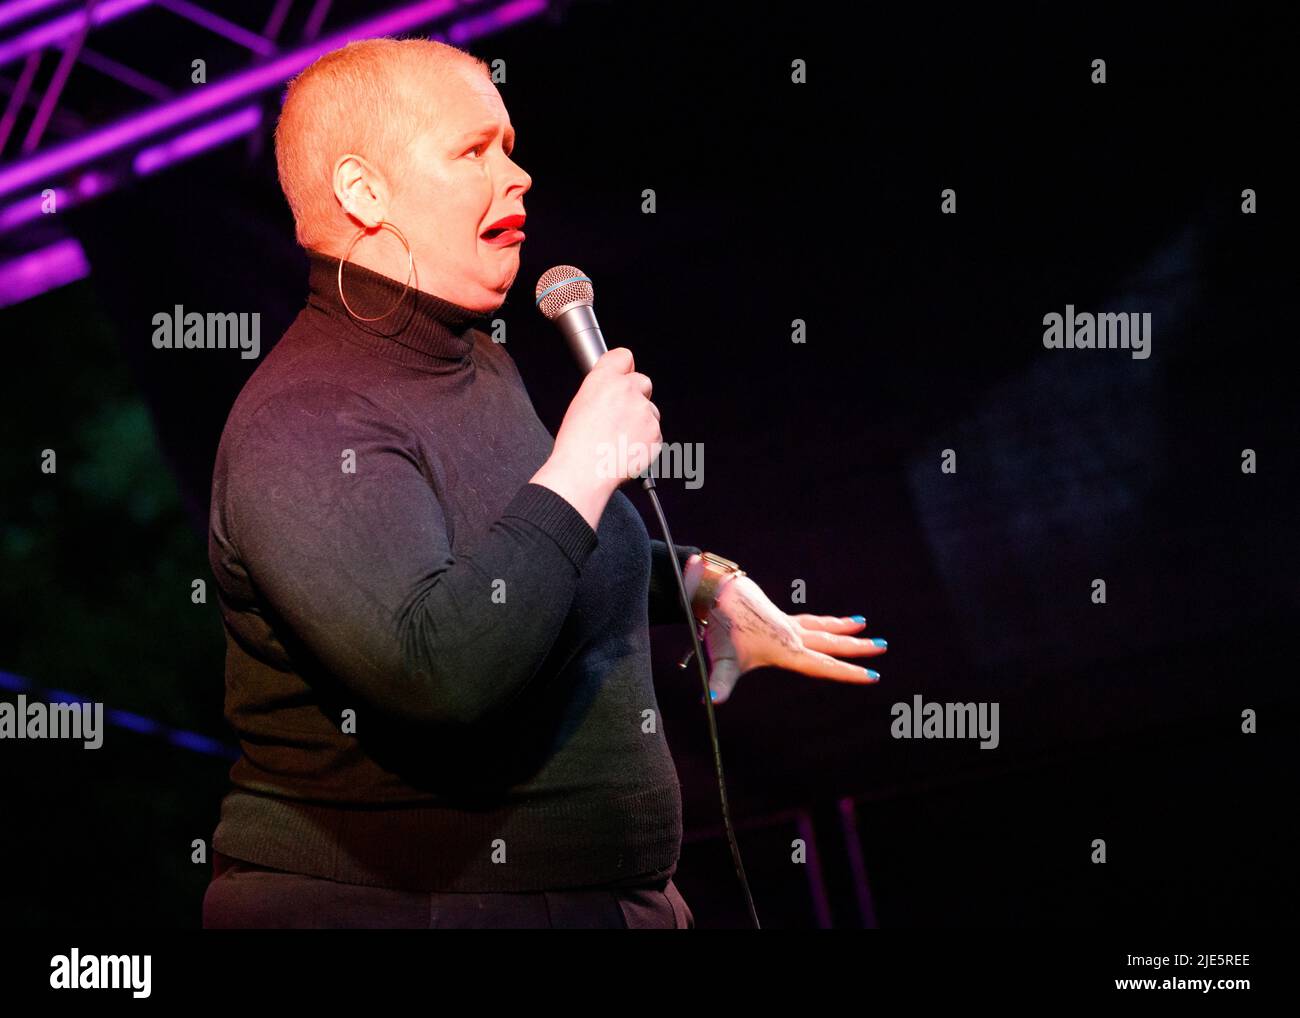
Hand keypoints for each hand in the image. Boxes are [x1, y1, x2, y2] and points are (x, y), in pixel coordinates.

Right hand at [530, 347, 660, 527]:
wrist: (584, 473)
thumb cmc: (575, 444)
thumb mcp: (579, 404)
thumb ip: (601, 389)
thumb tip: (612, 390)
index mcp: (604, 380)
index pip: (624, 357)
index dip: (624, 368)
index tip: (623, 376)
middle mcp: (627, 390)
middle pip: (643, 381)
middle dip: (636, 395)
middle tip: (620, 416)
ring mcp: (644, 412)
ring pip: (650, 410)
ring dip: (641, 421)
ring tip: (619, 439)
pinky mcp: (655, 433)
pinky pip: (655, 433)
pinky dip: (645, 441)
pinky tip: (626, 449)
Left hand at [699, 576, 884, 704]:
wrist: (717, 591)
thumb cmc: (721, 627)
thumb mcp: (722, 659)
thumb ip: (719, 683)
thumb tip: (710, 701)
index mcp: (787, 650)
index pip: (824, 665)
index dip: (848, 672)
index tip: (873, 675)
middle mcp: (792, 636)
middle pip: (831, 642)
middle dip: (857, 647)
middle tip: (882, 646)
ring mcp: (786, 623)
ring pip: (822, 626)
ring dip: (843, 627)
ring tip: (862, 622)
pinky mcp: (777, 615)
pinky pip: (808, 619)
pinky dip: (822, 621)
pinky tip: (825, 621)